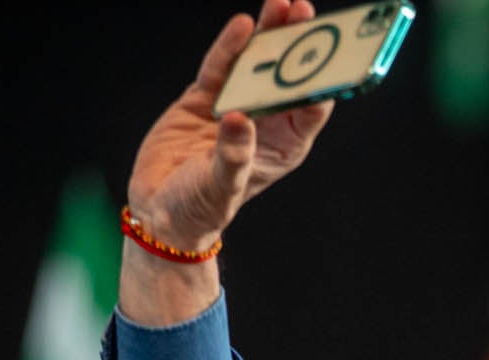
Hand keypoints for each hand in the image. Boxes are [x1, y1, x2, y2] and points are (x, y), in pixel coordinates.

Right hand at [126, 0, 333, 251]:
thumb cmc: (201, 207)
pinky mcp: (204, 99)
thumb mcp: (221, 186)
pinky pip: (220, 67)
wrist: (160, 209)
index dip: (320, 80)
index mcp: (283, 146)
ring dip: (268, 34)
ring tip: (281, 3)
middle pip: (287, 76)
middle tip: (304, 10)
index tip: (329, 54)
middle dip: (297, 43)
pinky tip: (243, 25)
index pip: (310, 108)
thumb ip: (233, 155)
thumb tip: (238, 119)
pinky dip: (230, 47)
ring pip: (255, 64)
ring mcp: (234, 105)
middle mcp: (264, 122)